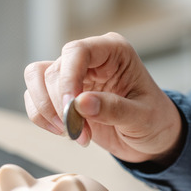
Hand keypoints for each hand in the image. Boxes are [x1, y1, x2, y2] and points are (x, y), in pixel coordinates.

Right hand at [23, 32, 183, 162]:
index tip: (71, 109)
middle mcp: (91, 58)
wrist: (153, 139)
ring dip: (48, 111)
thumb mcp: (142, 118)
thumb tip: (81, 103)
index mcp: (114, 52)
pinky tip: (69, 133)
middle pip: (53, 70)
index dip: (68, 79)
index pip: (77, 51)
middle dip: (60, 105)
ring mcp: (75, 75)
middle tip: (79, 132)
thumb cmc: (155, 121)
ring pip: (37, 79)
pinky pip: (35, 98)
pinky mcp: (63, 94)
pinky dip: (44, 118)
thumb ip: (114, 109)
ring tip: (75, 134)